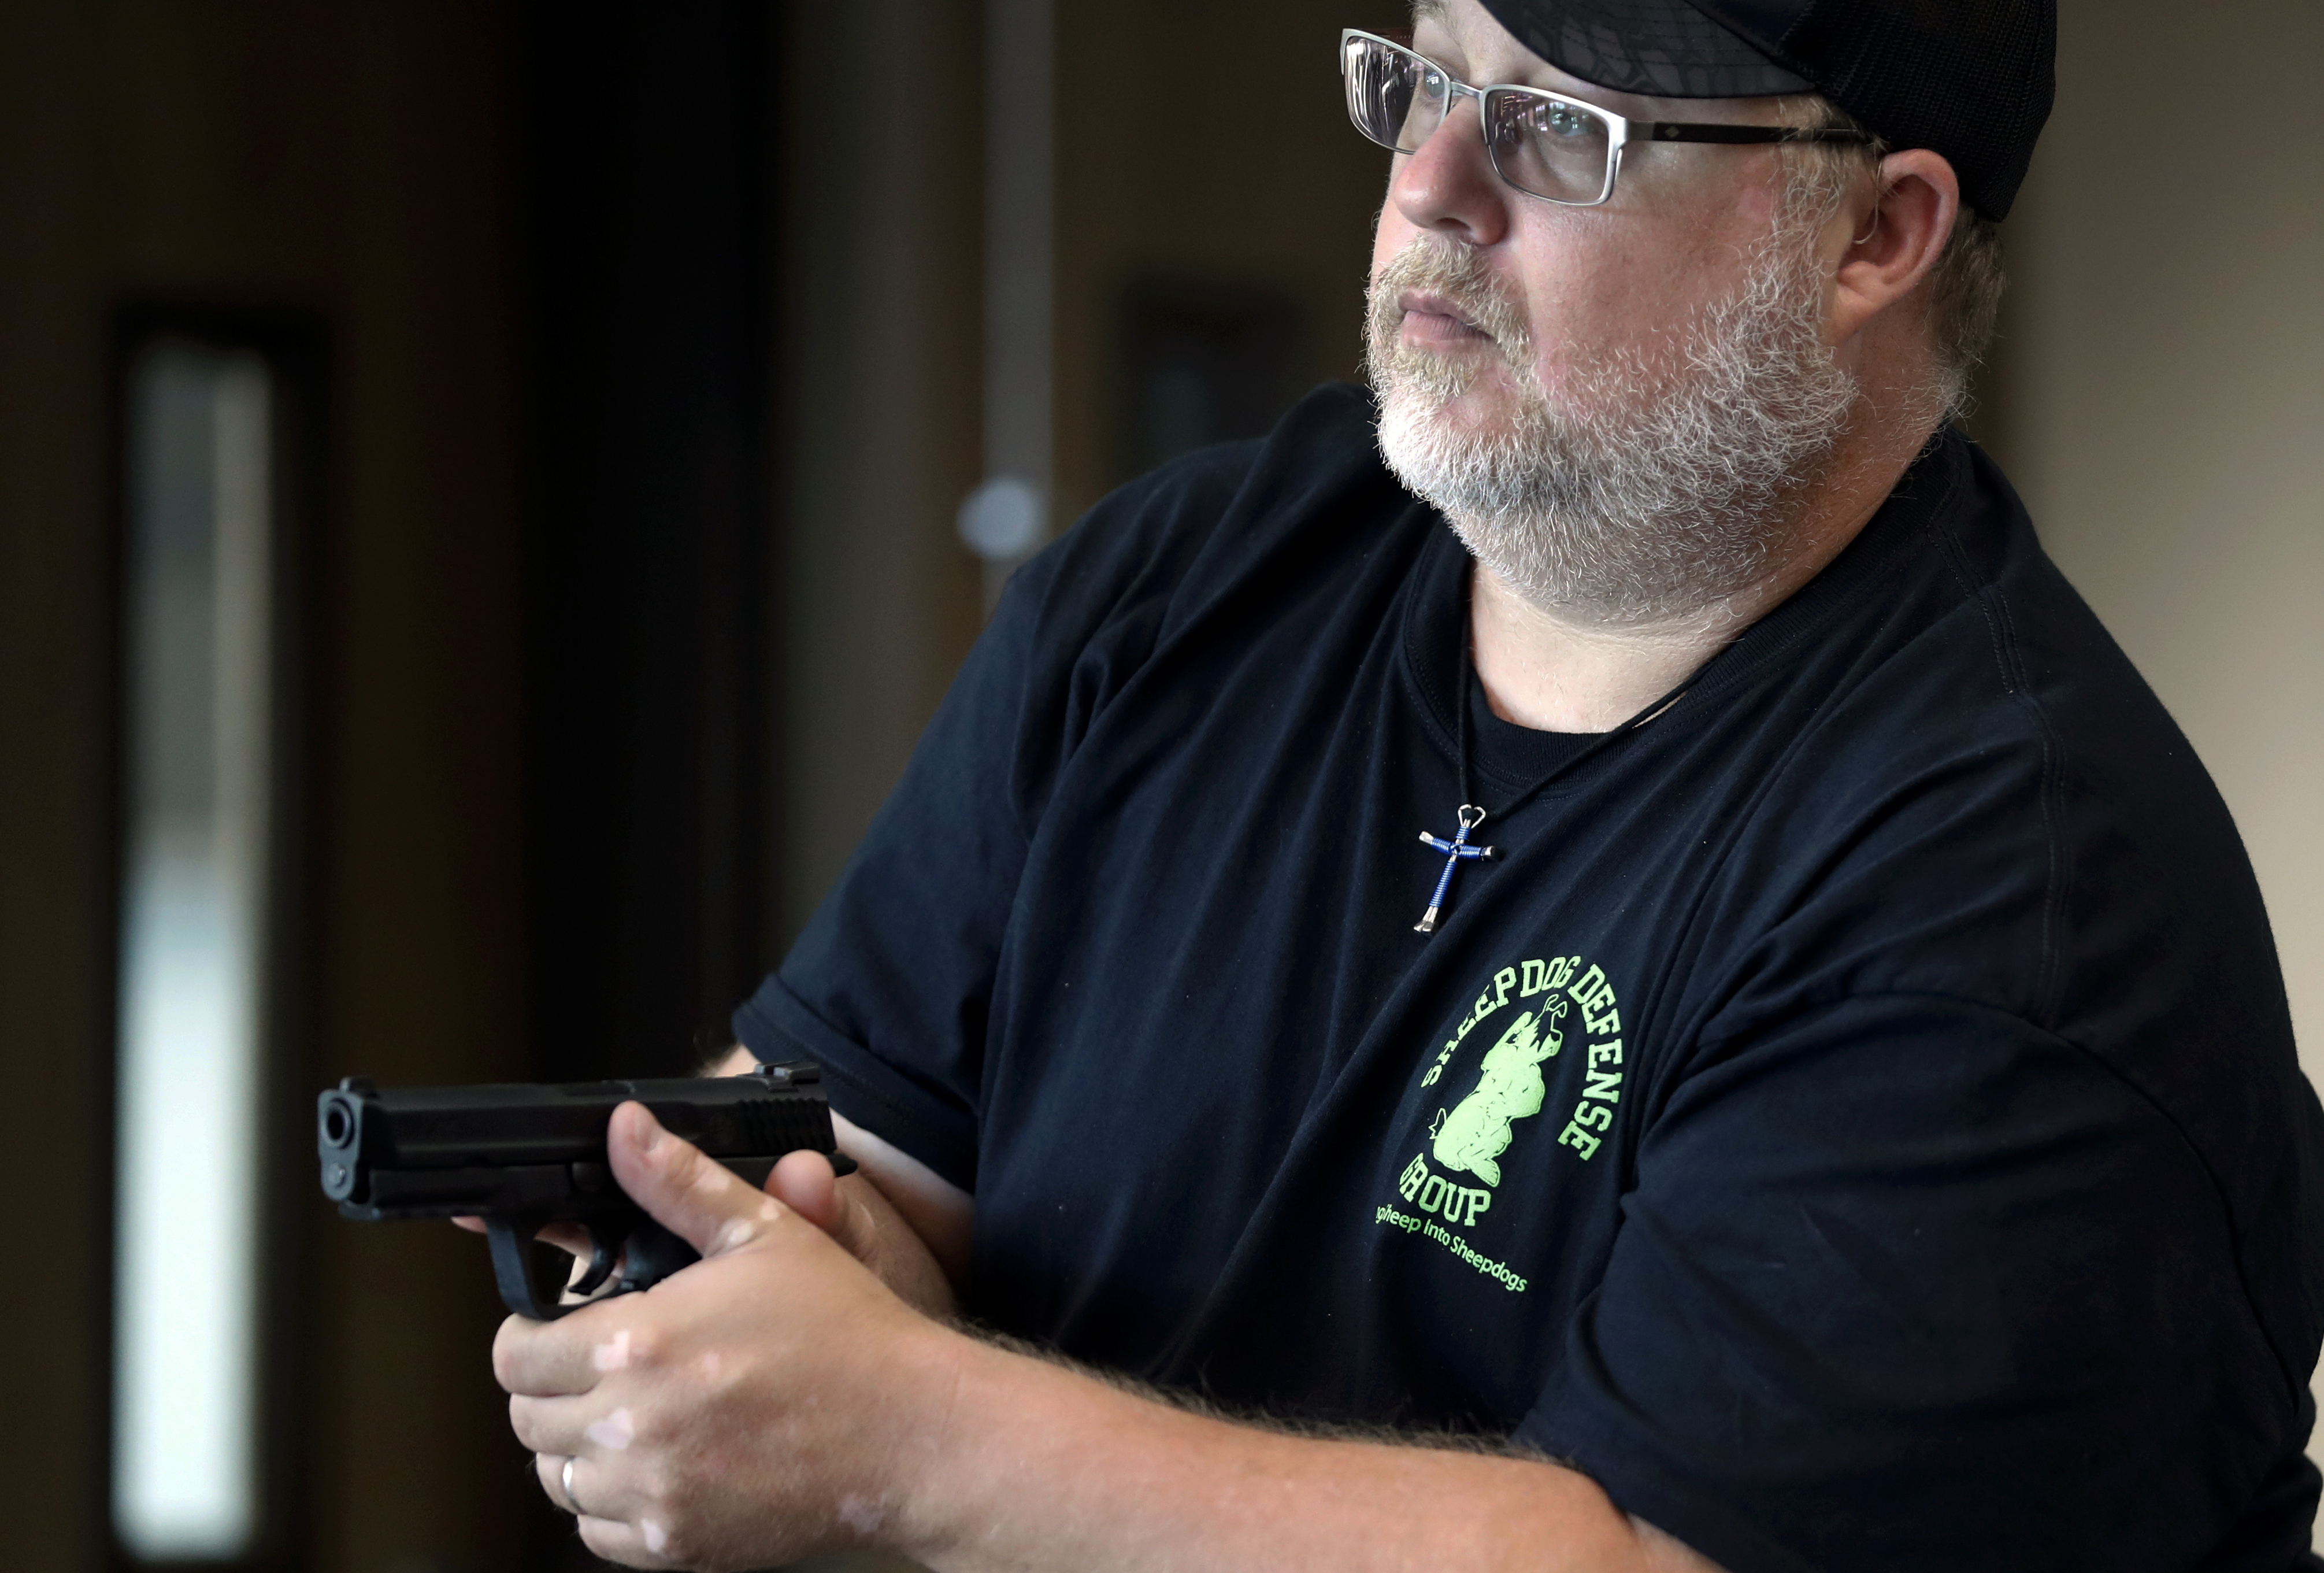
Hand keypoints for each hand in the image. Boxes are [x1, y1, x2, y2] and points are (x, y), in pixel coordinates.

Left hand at [494, 1102, 960, 1569]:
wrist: (912, 1433)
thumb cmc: (846, 1332)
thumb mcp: (765, 1235)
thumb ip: (678, 1182)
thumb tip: (625, 1128)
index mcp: (640, 1344)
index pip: (515, 1354)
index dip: (530, 1336)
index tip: (561, 1329)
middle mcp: (633, 1427)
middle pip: (527, 1421)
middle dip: (554, 1389)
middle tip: (605, 1369)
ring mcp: (653, 1495)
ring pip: (558, 1480)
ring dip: (581, 1449)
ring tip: (638, 1415)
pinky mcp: (676, 1547)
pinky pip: (598, 1533)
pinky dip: (617, 1504)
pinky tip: (666, 1464)